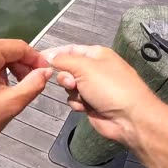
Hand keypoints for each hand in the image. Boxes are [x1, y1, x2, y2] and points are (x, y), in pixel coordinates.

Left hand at [0, 37, 51, 151]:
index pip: (18, 47)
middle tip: (27, 86)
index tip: (44, 72)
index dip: (35, 60)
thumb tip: (45, 72)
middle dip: (18, 67)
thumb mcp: (7, 106)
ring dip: (2, 70)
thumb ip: (32, 86)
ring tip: (4, 92)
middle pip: (2, 49)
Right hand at [41, 45, 160, 146]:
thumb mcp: (85, 67)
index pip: (70, 49)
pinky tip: (86, 107)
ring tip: (83, 97)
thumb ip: (64, 60)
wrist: (129, 118)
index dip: (55, 53)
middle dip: (65, 76)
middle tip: (72, 83)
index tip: (38, 59)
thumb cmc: (109, 86)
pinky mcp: (91, 104)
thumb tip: (49, 55)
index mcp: (96, 54)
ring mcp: (93, 87)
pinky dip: (78, 103)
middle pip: (67, 68)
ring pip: (69, 86)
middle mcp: (94, 69)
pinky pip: (74, 99)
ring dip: (72, 91)